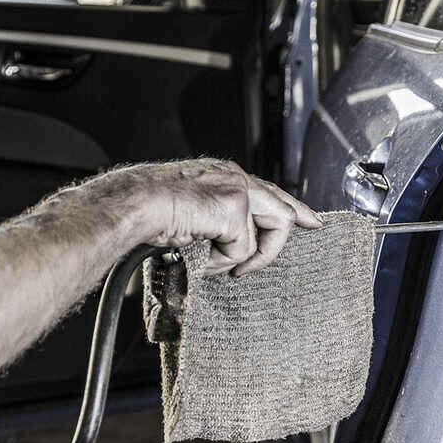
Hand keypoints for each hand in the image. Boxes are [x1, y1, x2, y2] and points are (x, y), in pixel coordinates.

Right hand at [101, 160, 321, 274]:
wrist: (131, 206)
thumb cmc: (149, 213)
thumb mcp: (193, 215)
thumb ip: (219, 223)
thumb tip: (235, 249)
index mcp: (225, 175)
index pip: (270, 191)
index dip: (293, 208)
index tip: (311, 222)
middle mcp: (236, 177)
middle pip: (283, 208)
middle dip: (288, 235)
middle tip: (291, 247)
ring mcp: (238, 190)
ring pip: (273, 230)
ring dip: (249, 256)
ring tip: (221, 266)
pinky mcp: (235, 207)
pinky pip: (243, 249)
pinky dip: (223, 261)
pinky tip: (203, 258)